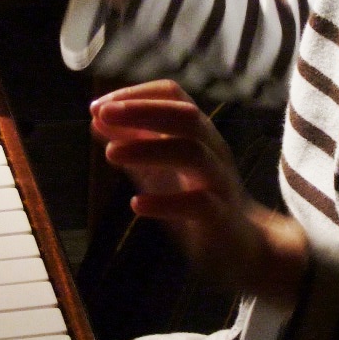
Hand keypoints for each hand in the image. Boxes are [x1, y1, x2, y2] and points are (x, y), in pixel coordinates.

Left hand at [91, 81, 308, 306]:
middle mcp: (212, 149)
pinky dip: (166, 202)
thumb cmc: (197, 198)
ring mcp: (219, 182)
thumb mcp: (159, 166)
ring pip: (193, 152)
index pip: (172, 94)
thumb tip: (96, 118)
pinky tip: (137, 204)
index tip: (98, 106)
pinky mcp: (221, 217)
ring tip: (111, 154)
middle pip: (185, 115)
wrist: (242, 244)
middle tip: (102, 114)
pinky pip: (199, 204)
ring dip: (149, 149)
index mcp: (198, 132)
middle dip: (142, 110)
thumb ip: (132, 142)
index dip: (135, 94)